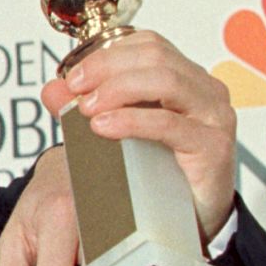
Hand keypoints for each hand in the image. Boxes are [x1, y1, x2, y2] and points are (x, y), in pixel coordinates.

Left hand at [41, 29, 237, 244]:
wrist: (190, 220)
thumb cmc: (159, 172)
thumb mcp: (119, 133)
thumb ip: (86, 108)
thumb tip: (52, 89)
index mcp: (184, 78)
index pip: (148, 44)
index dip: (107, 54)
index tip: (73, 77)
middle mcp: (204, 89)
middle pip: (155, 56)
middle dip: (108, 67)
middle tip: (75, 88)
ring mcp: (213, 115)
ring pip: (165, 81)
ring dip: (118, 90)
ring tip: (86, 109)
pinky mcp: (213, 146)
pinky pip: (170, 124)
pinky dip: (132, 121)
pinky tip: (104, 128)